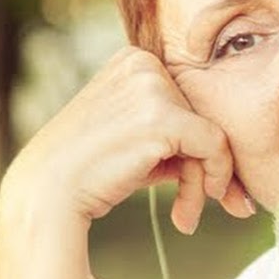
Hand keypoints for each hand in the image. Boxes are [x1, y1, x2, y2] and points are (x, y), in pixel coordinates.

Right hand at [5, 46, 252, 233]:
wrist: (49, 194)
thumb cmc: (94, 173)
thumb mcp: (140, 141)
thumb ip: (180, 136)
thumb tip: (229, 161)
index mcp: (135, 60)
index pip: (189, 104)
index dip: (199, 149)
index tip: (204, 188)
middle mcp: (144, 63)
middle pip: (203, 119)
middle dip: (204, 169)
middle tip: (191, 212)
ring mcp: (152, 86)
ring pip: (212, 135)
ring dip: (203, 183)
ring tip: (185, 217)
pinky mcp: (163, 117)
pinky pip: (214, 147)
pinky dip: (212, 181)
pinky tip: (187, 213)